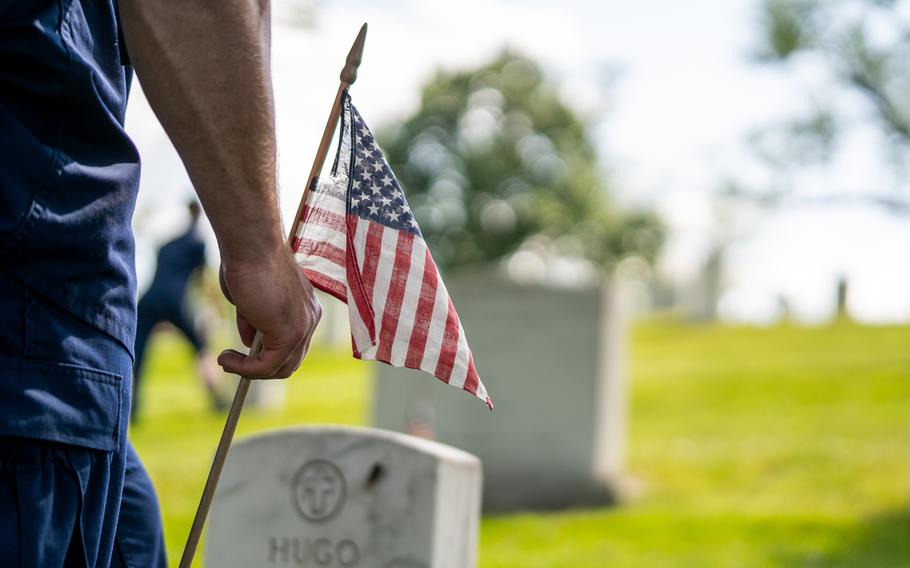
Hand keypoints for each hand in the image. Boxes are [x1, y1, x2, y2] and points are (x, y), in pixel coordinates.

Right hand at [217, 250, 321, 378]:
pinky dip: (244, 369)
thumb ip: (255, 321)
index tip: (239, 352)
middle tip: (230, 360)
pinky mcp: (290, 334)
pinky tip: (226, 358)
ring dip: (249, 371)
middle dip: (259, 367)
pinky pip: (267, 366)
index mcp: (305, 308)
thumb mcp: (251, 299)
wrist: (251, 245)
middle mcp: (310, 318)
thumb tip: (250, 344)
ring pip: (280, 368)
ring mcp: (303, 327)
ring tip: (225, 359)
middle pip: (291, 361)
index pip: (292, 345)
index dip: (266, 354)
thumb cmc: (247, 262)